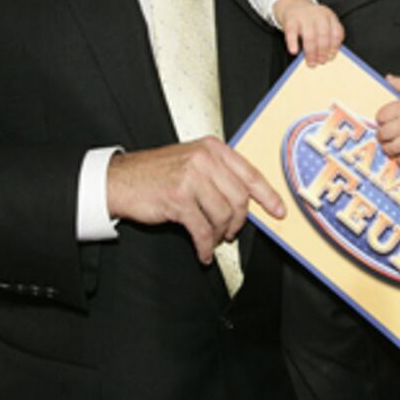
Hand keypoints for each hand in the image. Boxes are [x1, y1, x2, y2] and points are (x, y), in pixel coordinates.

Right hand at [105, 139, 284, 265]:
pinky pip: (203, 230)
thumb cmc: (156, 172)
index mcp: (212, 148)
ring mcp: (191, 177)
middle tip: (231, 232)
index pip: (250, 173)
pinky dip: (205, 246)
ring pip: (223, 215)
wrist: (121, 179)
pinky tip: (203, 251)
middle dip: (238, 221)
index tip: (278, 210)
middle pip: (240, 198)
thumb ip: (219, 174)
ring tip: (213, 240)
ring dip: (220, 234)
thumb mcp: (192, 161)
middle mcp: (204, 159)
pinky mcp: (178, 199)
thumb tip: (246, 199)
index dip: (268, 195)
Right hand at [272, 0, 343, 65]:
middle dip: (323, 51)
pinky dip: (293, 43)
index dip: (335, 46)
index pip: (336, 32)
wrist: (293, 6)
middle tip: (321, 62)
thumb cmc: (311, 20)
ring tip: (311, 62)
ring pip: (310, 36)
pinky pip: (292, 33)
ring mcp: (304, 17)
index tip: (331, 57)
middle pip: (324, 35)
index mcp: (329, 16)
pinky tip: (294, 51)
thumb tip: (328, 57)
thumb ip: (327, 38)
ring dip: (311, 52)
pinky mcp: (291, 20)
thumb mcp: (323, 24)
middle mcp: (318, 15)